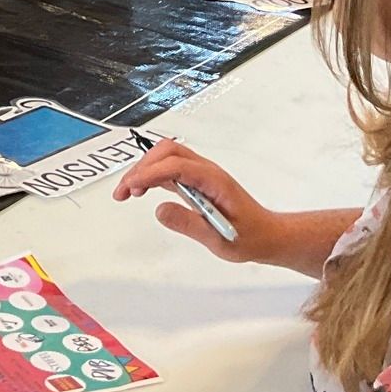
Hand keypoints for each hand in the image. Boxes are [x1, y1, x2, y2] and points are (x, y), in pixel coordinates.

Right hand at [113, 138, 279, 264]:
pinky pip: (169, 168)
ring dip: (144, 169)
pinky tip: (141, 190)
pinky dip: (151, 175)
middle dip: (141, 167)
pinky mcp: (196, 181)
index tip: (132, 188)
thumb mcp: (220, 240)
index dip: (151, 173)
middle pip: (168, 152)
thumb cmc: (250, 236)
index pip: (177, 165)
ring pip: (166, 156)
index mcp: (215, 180)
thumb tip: (160, 210)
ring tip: (127, 192)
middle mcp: (207, 171)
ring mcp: (201, 174)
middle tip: (124, 191)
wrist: (266, 235)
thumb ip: (190, 224)